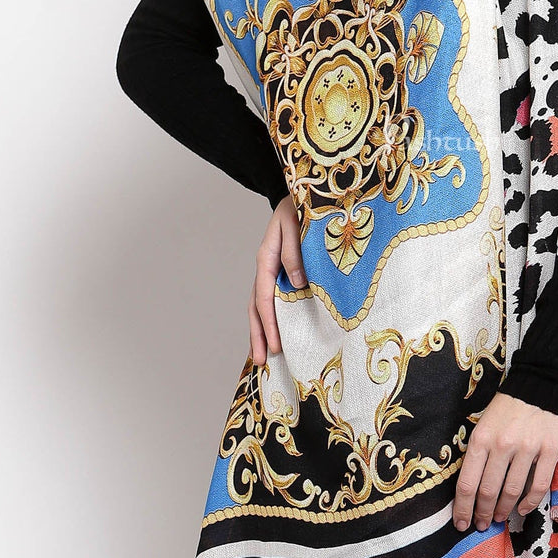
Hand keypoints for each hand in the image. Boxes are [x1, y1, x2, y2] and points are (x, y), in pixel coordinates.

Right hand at [248, 195, 306, 365]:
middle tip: (261, 361)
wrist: (300, 195)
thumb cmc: (300, 207)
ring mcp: (272, 272)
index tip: (275, 346)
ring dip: (262, 331)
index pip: (264, 297)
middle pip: (257, 307)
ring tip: (263, 356)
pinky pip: (274, 299)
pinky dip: (272, 318)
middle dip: (259, 335)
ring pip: (262, 306)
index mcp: (267, 258)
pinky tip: (277, 332)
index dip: (269, 323)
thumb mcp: (296, 224)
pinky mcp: (282, 272)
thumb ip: (293, 252)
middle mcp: (267, 268)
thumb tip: (296, 283)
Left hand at [452, 392, 557, 532]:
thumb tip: (470, 487)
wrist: (543, 382)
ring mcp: (527, 449)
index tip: (460, 523)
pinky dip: (530, 503)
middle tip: (480, 524)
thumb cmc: (509, 406)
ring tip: (498, 518)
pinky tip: (522, 509)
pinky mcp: (550, 451)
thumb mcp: (483, 423)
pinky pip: (539, 486)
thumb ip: (477, 452)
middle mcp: (502, 445)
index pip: (467, 483)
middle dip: (481, 513)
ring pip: (512, 492)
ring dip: (503, 510)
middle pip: (488, 491)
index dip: (462, 509)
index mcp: (481, 438)